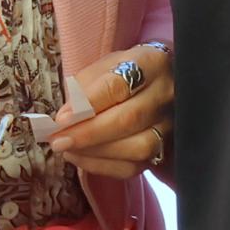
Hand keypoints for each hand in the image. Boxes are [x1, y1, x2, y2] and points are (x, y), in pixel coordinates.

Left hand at [46, 43, 171, 180]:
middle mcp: (167, 94)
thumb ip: (83, 88)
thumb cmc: (121, 73)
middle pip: (129, 119)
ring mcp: (171, 125)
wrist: (154, 84)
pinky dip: (103, 166)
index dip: (89, 104)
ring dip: (96, 152)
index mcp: (152, 62)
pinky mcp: (166, 150)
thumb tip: (65, 118)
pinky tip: (81, 158)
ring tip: (67, 149)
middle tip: (58, 141)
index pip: (119, 85)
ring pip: (137, 147)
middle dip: (88, 133)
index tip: (61, 118)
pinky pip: (135, 167)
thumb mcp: (102, 66)